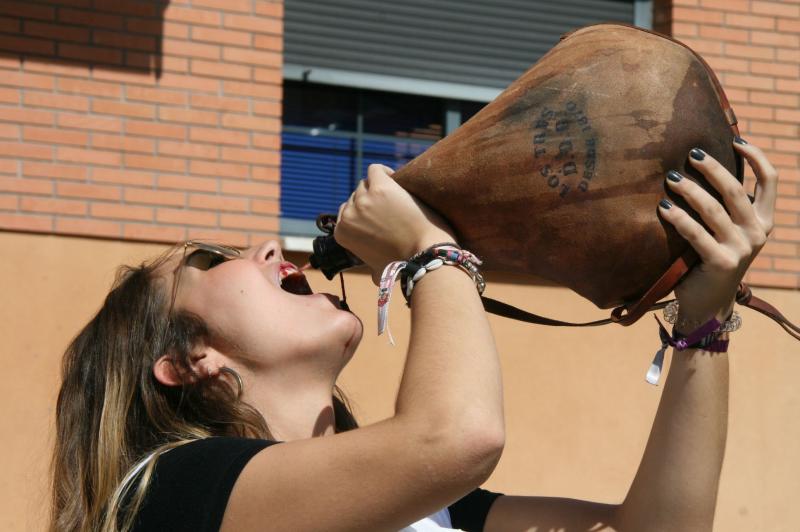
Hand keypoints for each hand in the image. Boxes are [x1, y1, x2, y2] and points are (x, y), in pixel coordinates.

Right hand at [334, 164, 456, 284]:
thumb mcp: (378, 272)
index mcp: (342, 233)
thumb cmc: (405, 265)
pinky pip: (376, 170)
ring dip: (379, 186)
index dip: (362, 212)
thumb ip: (371, 270)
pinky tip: (397, 178)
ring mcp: (364, 200)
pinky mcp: (381, 187)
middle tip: (390, 204)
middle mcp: (349, 215)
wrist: (424, 255)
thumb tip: (373, 277)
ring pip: (367, 183)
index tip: (378, 213)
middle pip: (356, 196)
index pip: (345, 212)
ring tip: (396, 193)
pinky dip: (385, 172)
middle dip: (371, 200)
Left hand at [658, 140, 776, 334]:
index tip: (736, 140)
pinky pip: (695, 233)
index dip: (757, 157)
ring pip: (713, 209)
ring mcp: (741, 248)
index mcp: (763, 221)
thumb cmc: (710, 260)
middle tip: (690, 154)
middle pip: (735, 190)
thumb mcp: (726, 231)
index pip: (770, 181)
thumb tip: (700, 166)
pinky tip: (662, 208)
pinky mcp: (721, 262)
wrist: (707, 304)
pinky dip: (678, 218)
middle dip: (712, 168)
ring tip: (670, 179)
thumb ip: (723, 207)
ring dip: (690, 190)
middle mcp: (757, 233)